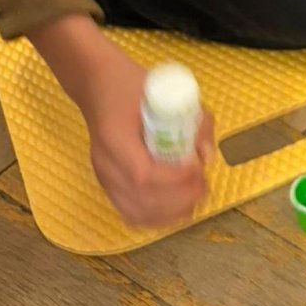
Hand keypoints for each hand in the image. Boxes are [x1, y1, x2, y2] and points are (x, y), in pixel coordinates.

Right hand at [29, 17, 213, 226]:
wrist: (98, 87)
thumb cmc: (132, 86)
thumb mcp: (170, 92)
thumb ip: (193, 120)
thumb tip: (207, 156)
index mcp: (115, 138)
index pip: (144, 173)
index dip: (175, 179)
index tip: (199, 169)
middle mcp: (106, 164)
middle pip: (142, 198)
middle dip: (180, 198)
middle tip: (204, 186)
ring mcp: (104, 177)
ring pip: (136, 212)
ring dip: (170, 213)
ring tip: (196, 200)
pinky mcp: (108, 184)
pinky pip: (129, 213)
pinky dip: (155, 219)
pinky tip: (176, 212)